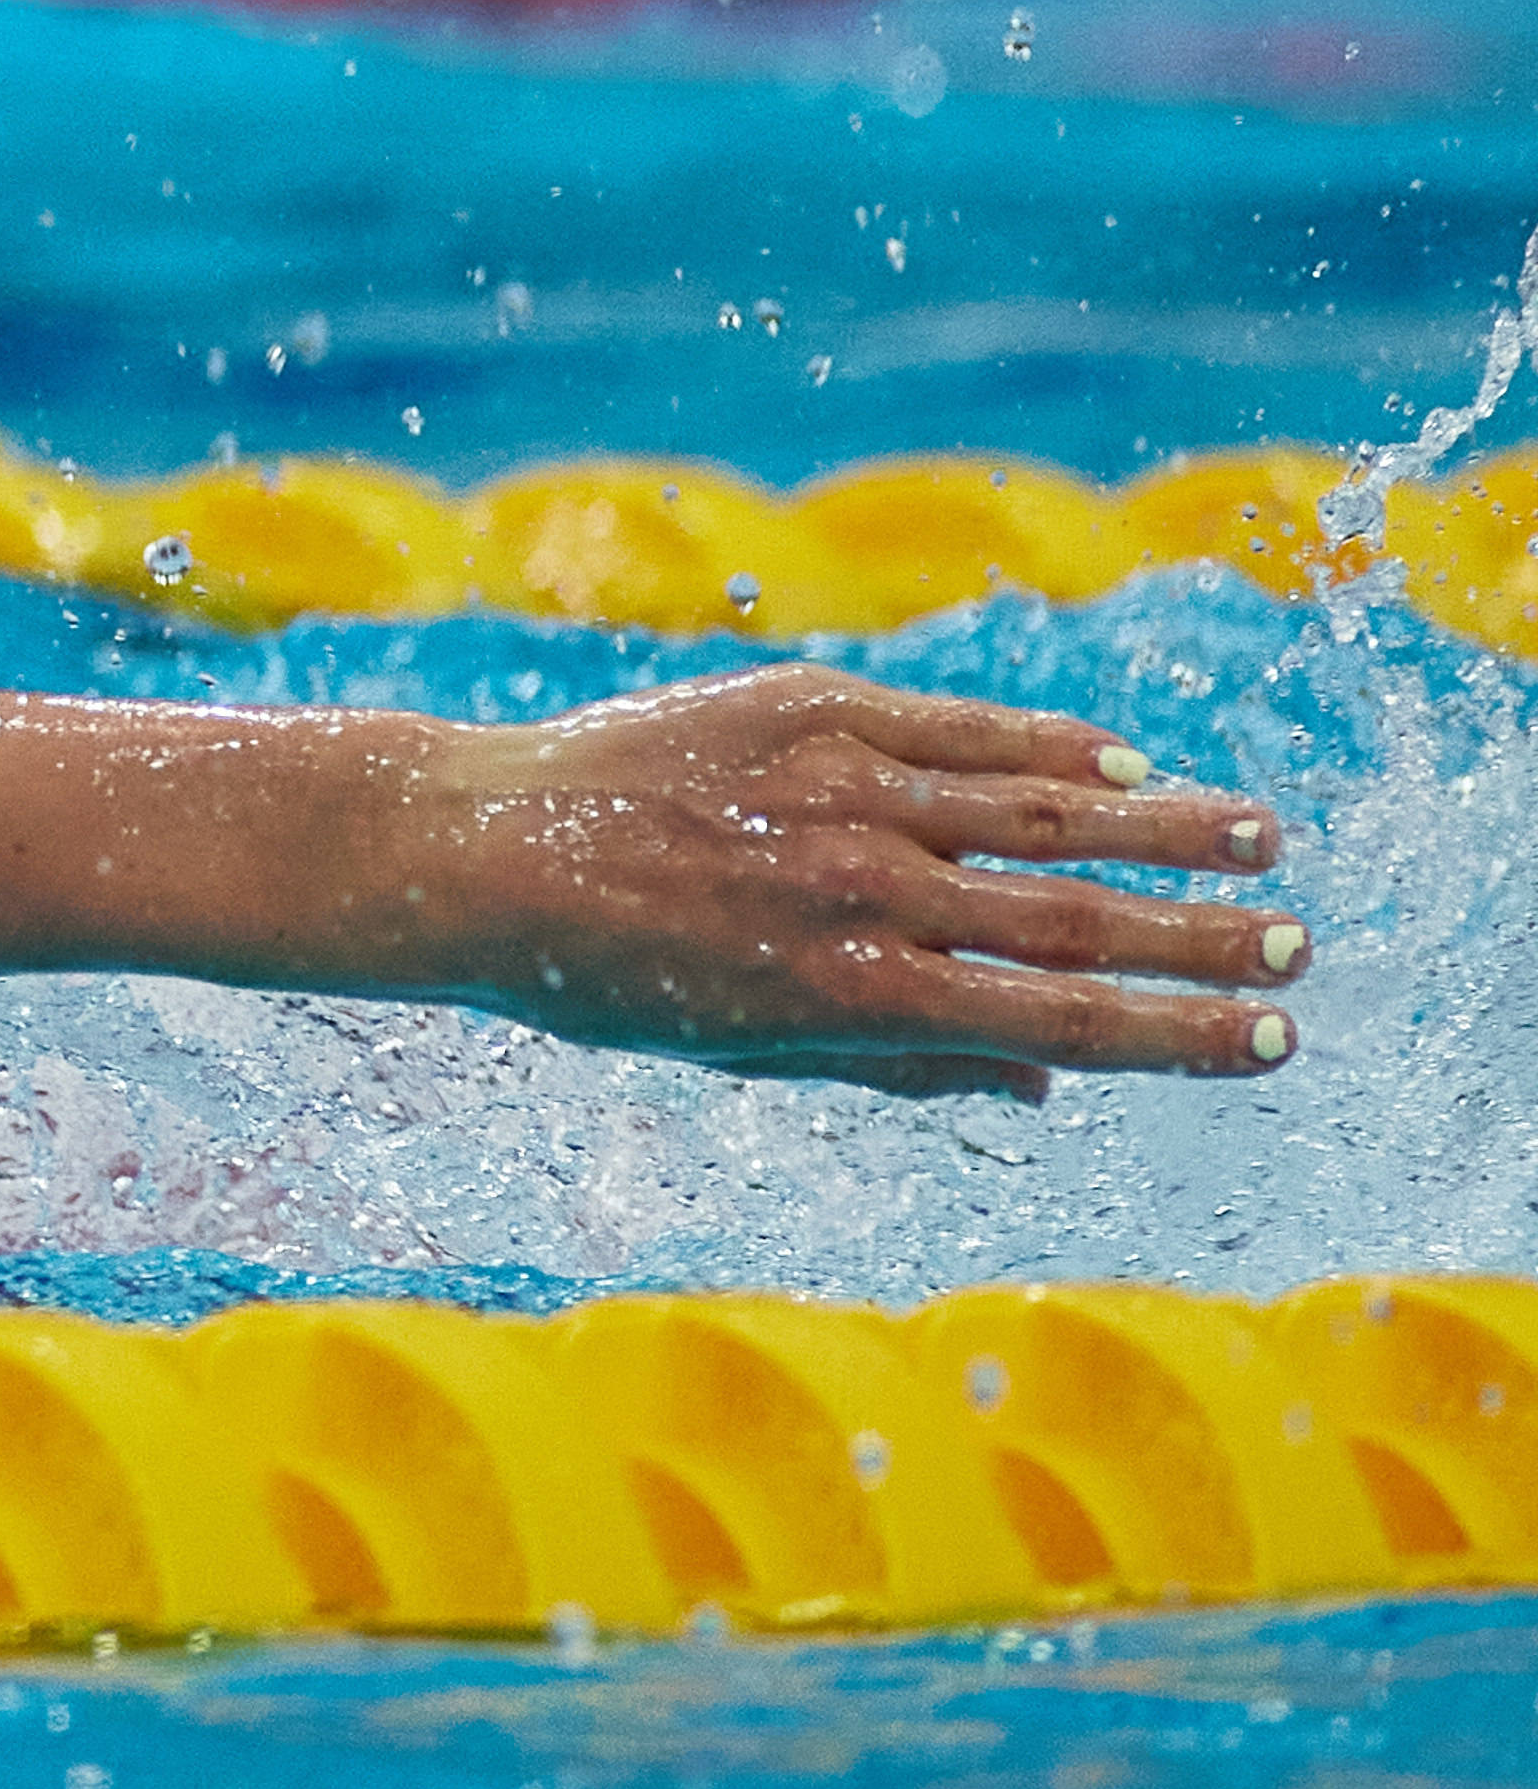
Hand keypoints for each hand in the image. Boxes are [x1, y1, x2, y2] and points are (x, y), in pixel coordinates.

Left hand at [361, 668, 1298, 1100]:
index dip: (1171, 1033)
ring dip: (1164, 829)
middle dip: (1198, 938)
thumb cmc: (609, 975)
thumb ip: (898, 1063)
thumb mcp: (741, 1051)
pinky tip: (1126, 770)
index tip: (1266, 1041)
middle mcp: (859, 891)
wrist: (487, 855)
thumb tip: (1043, 1080)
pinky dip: (1056, 752)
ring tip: (1258, 842)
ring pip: (1042, 810)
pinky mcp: (815, 708)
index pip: (1053, 1018)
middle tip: (1300, 948)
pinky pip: (965, 732)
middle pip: (1072, 917)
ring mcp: (843, 790)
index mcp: (845, 994)